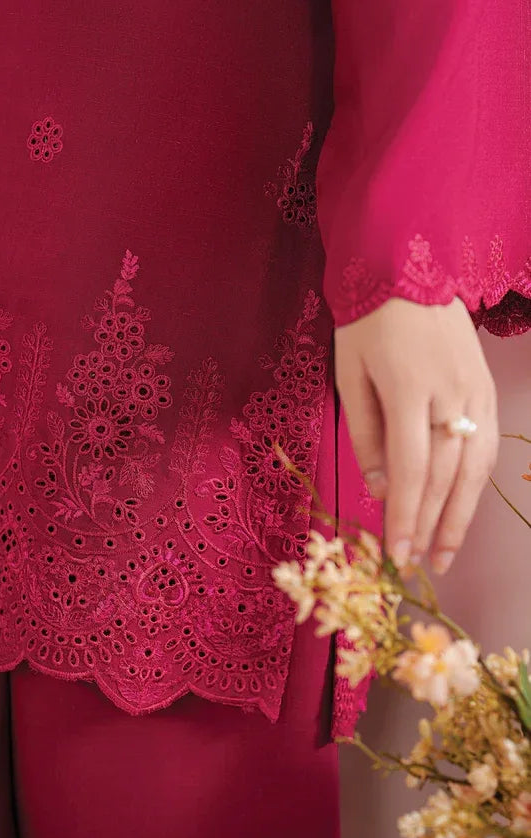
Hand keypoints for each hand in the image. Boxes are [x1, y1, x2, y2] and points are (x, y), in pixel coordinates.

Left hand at [334, 297, 498, 574]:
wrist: (409, 270)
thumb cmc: (367, 325)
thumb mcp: (350, 376)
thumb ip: (367, 436)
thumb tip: (384, 489)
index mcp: (409, 391)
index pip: (412, 472)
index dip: (406, 518)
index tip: (397, 556)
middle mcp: (450, 395)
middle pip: (445, 477)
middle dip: (430, 527)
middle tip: (418, 566)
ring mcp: (475, 392)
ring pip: (473, 468)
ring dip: (459, 516)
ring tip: (445, 553)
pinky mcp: (486, 389)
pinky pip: (486, 446)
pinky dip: (476, 483)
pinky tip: (464, 508)